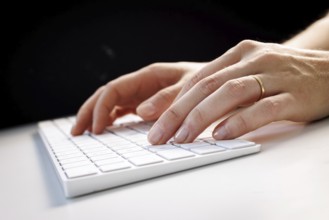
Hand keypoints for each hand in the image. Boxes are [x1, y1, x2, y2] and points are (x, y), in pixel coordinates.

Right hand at [70, 62, 205, 134]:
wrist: (220, 86)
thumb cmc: (208, 84)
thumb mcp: (191, 87)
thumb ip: (168, 99)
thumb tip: (141, 111)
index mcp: (149, 76)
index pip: (115, 89)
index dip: (101, 108)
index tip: (97, 128)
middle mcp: (142, 85)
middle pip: (107, 96)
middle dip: (89, 112)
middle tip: (77, 131)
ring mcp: (143, 95)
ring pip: (112, 104)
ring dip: (96, 117)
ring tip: (85, 132)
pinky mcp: (147, 105)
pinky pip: (123, 111)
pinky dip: (111, 120)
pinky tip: (105, 129)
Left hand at [147, 40, 328, 144]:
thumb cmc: (285, 76)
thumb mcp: (250, 72)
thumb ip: (224, 86)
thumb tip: (190, 110)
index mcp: (239, 54)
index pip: (198, 79)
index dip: (173, 101)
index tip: (155, 121)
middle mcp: (253, 60)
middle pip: (207, 86)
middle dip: (178, 112)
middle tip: (160, 135)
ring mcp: (274, 75)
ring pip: (230, 94)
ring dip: (202, 117)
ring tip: (183, 138)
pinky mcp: (294, 94)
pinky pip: (262, 108)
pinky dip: (240, 121)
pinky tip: (222, 135)